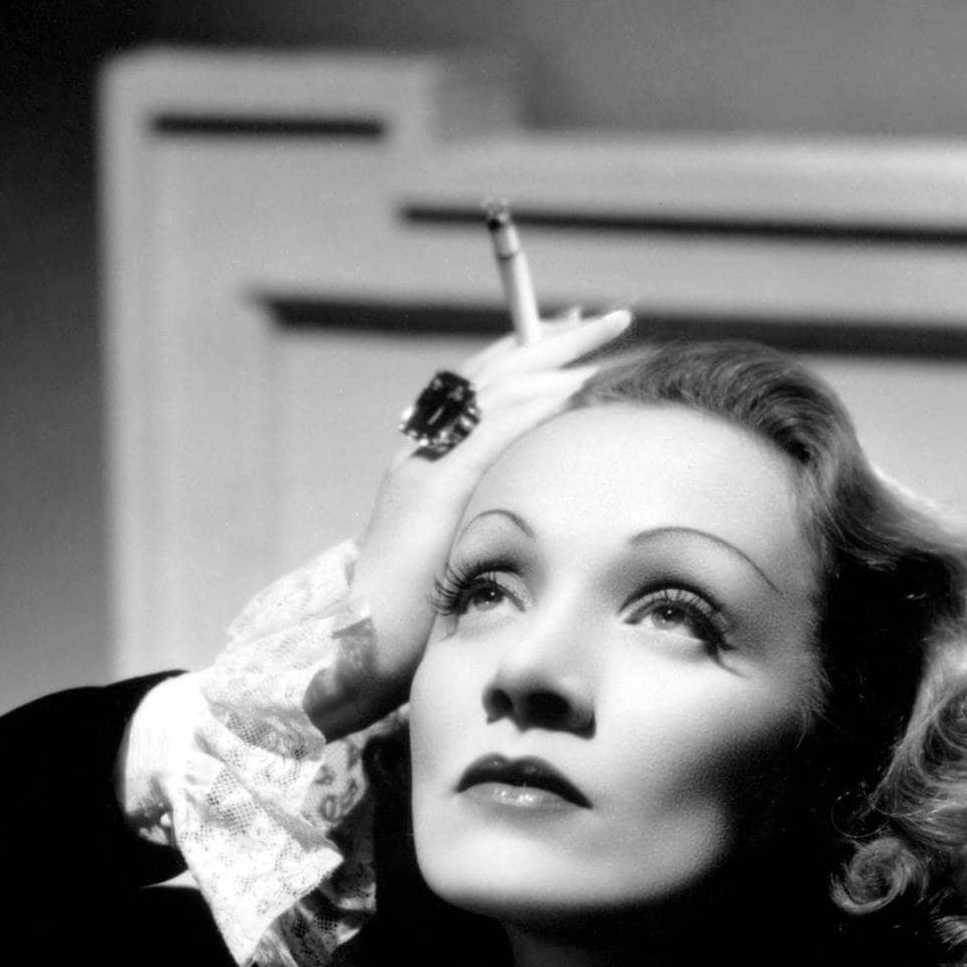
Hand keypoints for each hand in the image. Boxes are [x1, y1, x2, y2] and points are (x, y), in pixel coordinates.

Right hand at [307, 308, 632, 736]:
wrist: (360, 650)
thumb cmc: (415, 621)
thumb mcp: (459, 557)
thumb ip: (488, 528)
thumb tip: (535, 522)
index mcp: (429, 463)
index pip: (484, 390)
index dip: (532, 356)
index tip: (579, 334)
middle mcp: (423, 453)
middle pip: (493, 373)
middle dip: (551, 339)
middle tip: (606, 317)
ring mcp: (424, 468)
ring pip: (495, 388)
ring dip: (553, 354)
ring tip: (602, 331)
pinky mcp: (432, 494)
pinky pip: (490, 433)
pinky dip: (534, 402)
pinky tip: (573, 383)